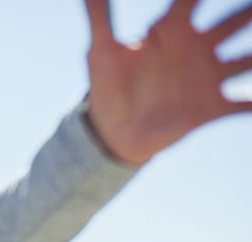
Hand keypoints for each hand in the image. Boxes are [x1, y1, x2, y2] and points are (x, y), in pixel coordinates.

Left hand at [85, 0, 251, 164]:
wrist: (113, 133)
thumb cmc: (108, 87)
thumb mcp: (101, 52)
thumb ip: (99, 17)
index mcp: (171, 32)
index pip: (190, 0)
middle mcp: (195, 50)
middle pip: (231, 23)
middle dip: (246, 13)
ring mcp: (205, 78)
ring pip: (244, 60)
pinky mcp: (210, 108)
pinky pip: (242, 105)